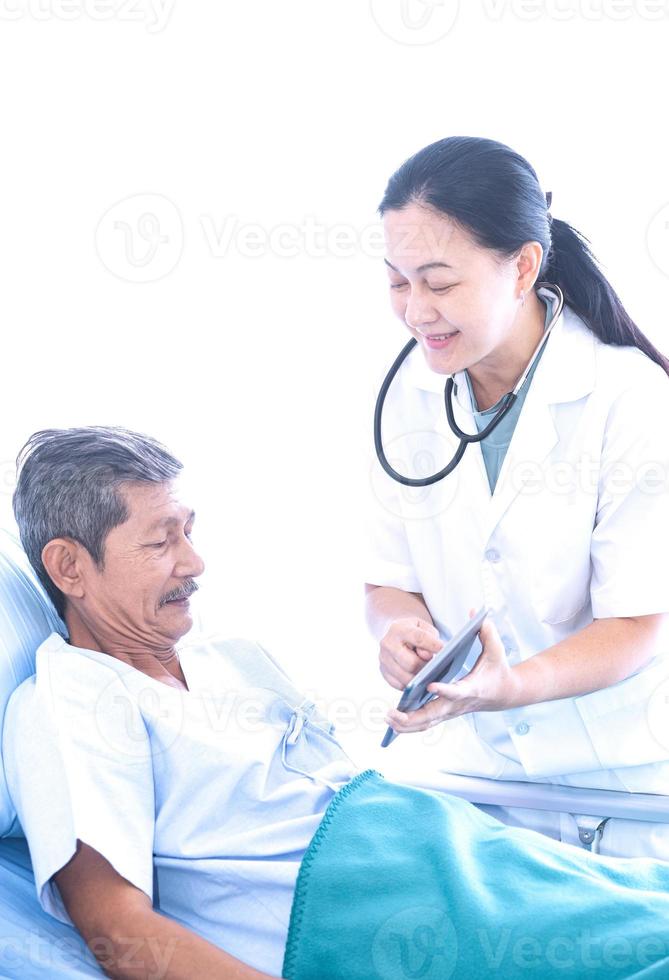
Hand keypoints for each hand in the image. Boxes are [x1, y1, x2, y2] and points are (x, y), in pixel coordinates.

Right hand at [378, 617, 442, 690]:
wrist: (396, 635)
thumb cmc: (412, 632)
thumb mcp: (423, 627)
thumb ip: (429, 638)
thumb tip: (427, 656)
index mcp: (399, 629)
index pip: (419, 638)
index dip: (433, 645)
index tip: (443, 650)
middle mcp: (388, 644)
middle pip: (412, 663)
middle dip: (425, 667)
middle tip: (432, 665)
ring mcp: (384, 659)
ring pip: (406, 677)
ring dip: (419, 677)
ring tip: (425, 671)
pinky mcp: (384, 672)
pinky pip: (400, 685)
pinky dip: (411, 684)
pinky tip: (416, 676)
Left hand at [384, 610, 519, 732]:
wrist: (504, 694)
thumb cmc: (498, 670)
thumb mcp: (496, 651)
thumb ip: (487, 633)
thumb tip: (478, 615)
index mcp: (472, 688)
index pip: (457, 691)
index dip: (444, 690)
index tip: (429, 685)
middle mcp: (459, 704)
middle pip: (434, 715)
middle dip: (413, 716)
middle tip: (392, 712)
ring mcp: (451, 711)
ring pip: (427, 723)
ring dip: (407, 724)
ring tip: (387, 717)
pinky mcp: (446, 714)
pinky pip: (425, 723)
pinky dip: (410, 725)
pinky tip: (393, 721)